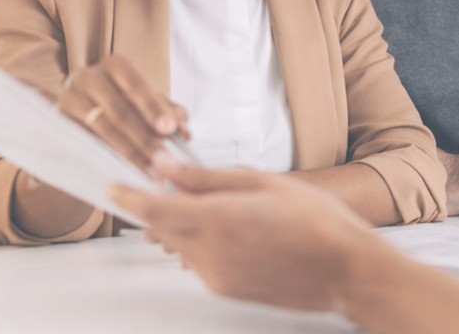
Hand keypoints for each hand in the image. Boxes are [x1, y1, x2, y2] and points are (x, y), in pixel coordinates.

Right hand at [57, 55, 187, 173]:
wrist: (84, 117)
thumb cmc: (124, 107)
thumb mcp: (147, 105)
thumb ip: (169, 114)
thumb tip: (185, 132)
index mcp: (115, 66)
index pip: (136, 85)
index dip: (154, 107)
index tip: (169, 130)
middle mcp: (87, 77)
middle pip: (119, 110)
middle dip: (144, 138)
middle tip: (163, 160)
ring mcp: (68, 99)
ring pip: (101, 128)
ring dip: (128, 153)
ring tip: (150, 173)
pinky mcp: (56, 122)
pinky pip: (82, 142)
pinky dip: (104, 158)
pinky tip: (122, 173)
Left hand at [111, 157, 458, 333]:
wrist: (346, 270)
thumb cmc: (316, 220)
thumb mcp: (263, 183)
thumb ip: (207, 178)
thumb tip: (164, 166)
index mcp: (218, 220)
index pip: (152, 209)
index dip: (127, 196)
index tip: (111, 185)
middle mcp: (209, 253)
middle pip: (163, 228)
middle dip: (164, 207)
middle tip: (182, 185)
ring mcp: (216, 276)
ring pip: (181, 245)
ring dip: (189, 226)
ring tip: (231, 210)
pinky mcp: (226, 291)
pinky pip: (200, 262)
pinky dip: (207, 245)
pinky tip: (244, 234)